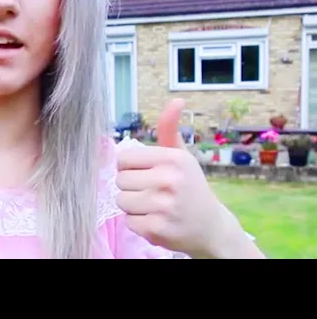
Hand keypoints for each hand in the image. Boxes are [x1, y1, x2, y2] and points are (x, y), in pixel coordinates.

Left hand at [115, 99, 253, 258]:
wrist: (211, 227)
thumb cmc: (190, 186)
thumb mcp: (181, 156)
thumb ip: (169, 129)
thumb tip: (176, 100)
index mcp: (172, 159)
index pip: (123, 159)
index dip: (129, 167)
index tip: (144, 172)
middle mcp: (169, 180)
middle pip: (120, 180)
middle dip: (131, 187)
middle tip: (151, 191)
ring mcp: (163, 206)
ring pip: (121, 201)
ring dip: (133, 205)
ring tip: (152, 206)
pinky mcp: (158, 229)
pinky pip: (129, 221)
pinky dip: (138, 223)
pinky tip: (156, 220)